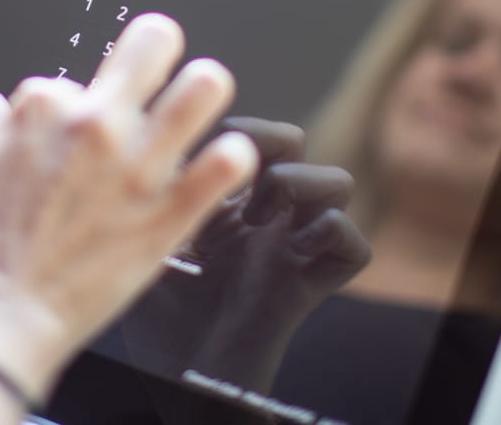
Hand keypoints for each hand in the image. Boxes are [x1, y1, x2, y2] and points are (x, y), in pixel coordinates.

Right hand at [0, 14, 257, 403]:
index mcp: (43, 110)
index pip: (70, 76)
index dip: (70, 104)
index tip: (69, 130)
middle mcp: (97, 127)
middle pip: (154, 41)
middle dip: (158, 46)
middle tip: (158, 67)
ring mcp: (138, 169)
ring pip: (203, 89)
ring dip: (203, 89)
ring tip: (199, 99)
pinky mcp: (168, 215)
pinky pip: (225, 167)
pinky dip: (231, 160)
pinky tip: (223, 163)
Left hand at [123, 116, 369, 389]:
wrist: (173, 372)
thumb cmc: (154, 311)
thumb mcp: (146, 236)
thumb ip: (159, 189)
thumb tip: (157, 136)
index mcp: (229, 202)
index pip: (256, 136)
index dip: (243, 128)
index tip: (209, 145)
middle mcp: (266, 219)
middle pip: (299, 144)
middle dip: (274, 141)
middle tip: (239, 175)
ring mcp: (291, 249)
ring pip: (338, 182)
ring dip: (301, 184)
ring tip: (256, 218)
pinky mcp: (310, 285)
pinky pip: (355, 245)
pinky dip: (331, 234)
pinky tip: (289, 251)